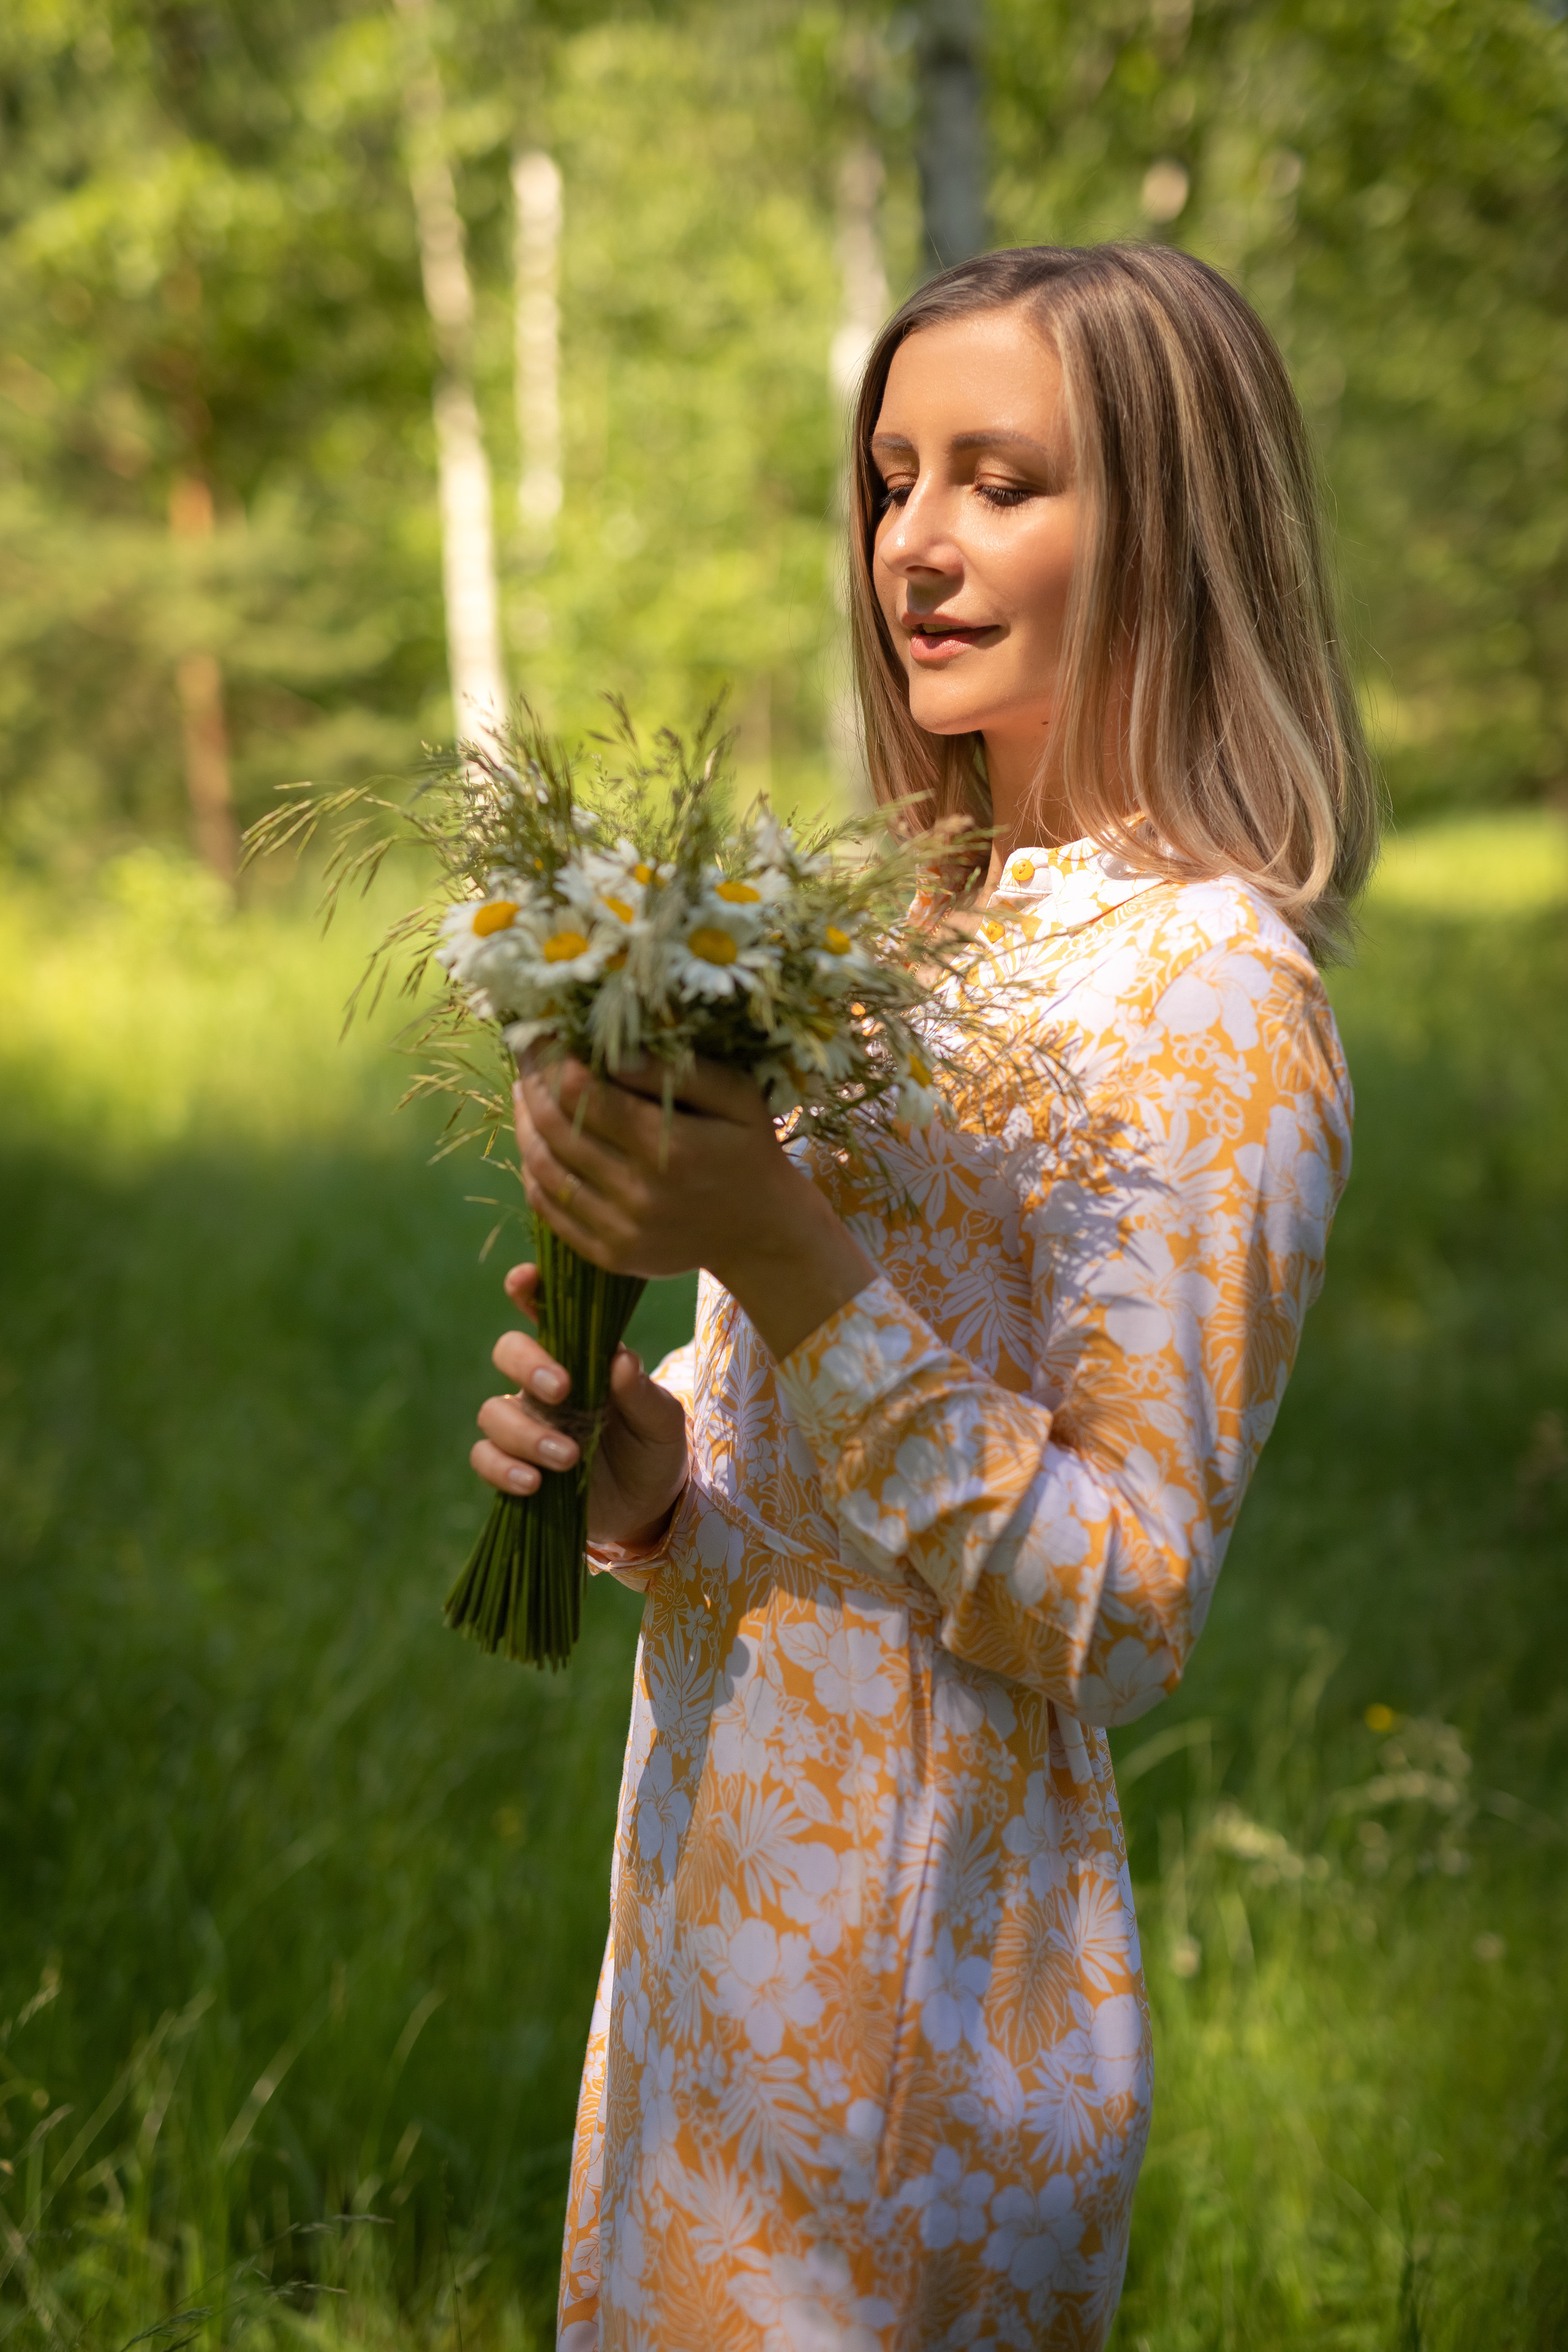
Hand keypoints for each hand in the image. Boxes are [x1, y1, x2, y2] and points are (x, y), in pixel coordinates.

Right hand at [472, 1263, 688, 1548]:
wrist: (648, 1506)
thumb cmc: (653, 1448)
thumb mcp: (663, 1422)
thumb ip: (642, 1393)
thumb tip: (620, 1360)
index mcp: (580, 1358)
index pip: (546, 1313)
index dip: (528, 1289)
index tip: (524, 1279)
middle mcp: (543, 1385)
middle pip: (508, 1352)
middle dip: (528, 1365)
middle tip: (562, 1390)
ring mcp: (524, 1425)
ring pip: (493, 1411)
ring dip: (526, 1433)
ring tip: (567, 1457)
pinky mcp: (513, 1465)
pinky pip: (484, 1458)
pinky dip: (503, 1468)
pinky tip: (534, 1483)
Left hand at [512, 1055, 875, 1361]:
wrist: (762, 1231)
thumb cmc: (749, 1151)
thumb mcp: (737, 1098)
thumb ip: (680, 1072)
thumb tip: (616, 1051)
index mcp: (670, 1148)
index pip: (583, 1094)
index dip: (553, 1060)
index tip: (544, 1034)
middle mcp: (639, 1193)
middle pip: (555, 1129)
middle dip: (532, 1085)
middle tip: (527, 1057)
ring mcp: (621, 1229)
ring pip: (543, 1169)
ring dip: (524, 1125)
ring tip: (526, 1094)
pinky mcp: (609, 1254)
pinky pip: (550, 1210)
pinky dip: (533, 1172)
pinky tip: (537, 1144)